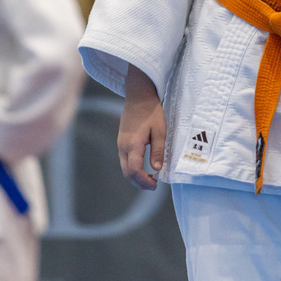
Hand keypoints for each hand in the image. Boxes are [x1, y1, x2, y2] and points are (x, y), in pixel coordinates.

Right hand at [117, 65, 165, 190]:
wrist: (138, 95)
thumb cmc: (151, 111)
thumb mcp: (160, 130)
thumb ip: (158, 150)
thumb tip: (156, 169)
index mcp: (132, 145)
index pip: (135, 171)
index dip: (144, 182)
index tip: (156, 185)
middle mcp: (123, 147)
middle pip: (127, 173)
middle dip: (139, 183)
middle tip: (153, 185)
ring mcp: (120, 144)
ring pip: (124, 168)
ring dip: (136, 176)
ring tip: (150, 177)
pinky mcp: (121, 141)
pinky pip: (124, 160)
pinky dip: (133, 168)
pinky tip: (144, 166)